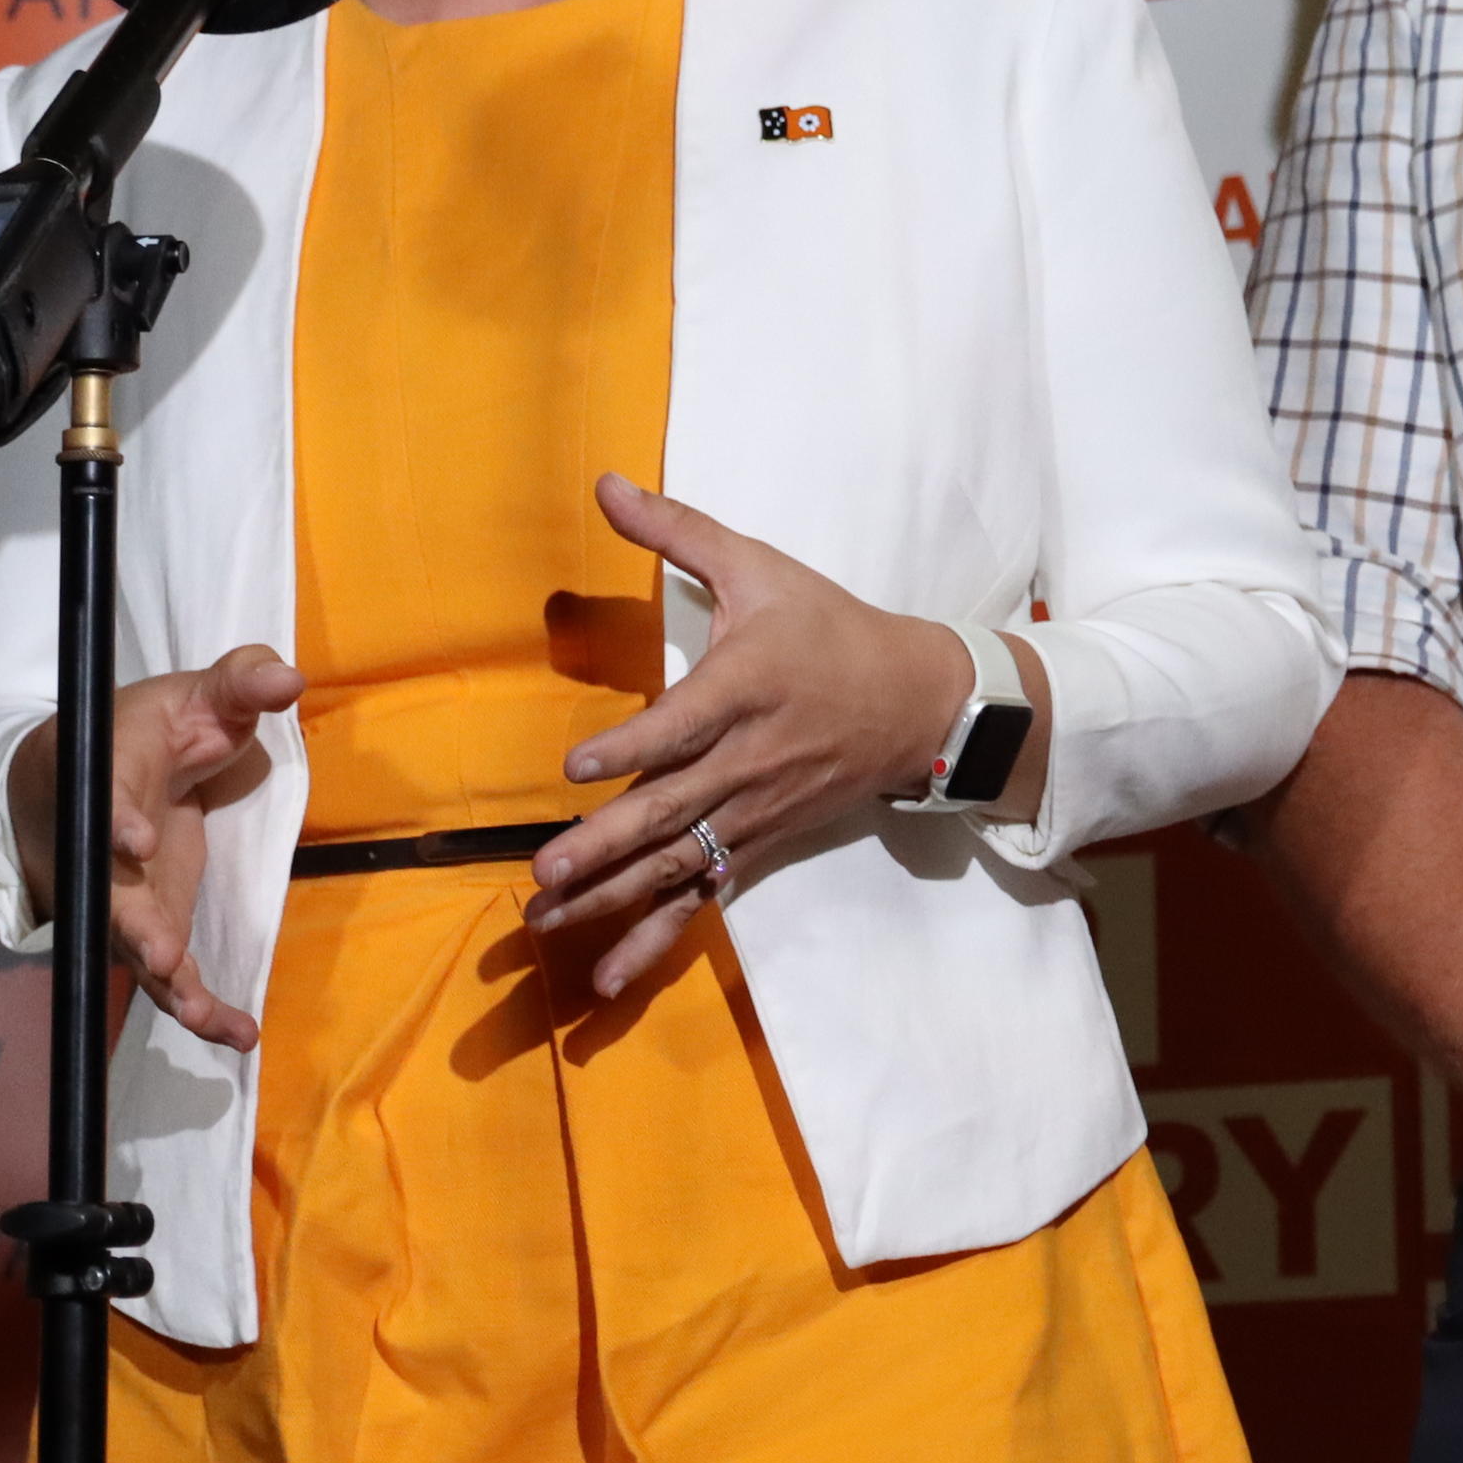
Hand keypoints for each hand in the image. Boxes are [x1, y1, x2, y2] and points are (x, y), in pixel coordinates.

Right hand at [3, 643, 291, 1052]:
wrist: (86, 779)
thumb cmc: (142, 732)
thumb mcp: (191, 694)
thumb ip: (239, 681)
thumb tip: (288, 677)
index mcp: (105, 778)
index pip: (105, 801)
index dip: (117, 823)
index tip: (137, 841)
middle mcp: (102, 852)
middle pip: (110, 897)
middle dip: (134, 927)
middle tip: (159, 953)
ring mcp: (123, 900)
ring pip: (136, 951)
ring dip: (169, 987)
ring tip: (203, 1016)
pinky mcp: (152, 931)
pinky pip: (172, 981)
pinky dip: (205, 1011)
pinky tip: (242, 1036)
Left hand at [530, 477, 1010, 999]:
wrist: (917, 702)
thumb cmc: (828, 628)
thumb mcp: (761, 567)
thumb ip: (678, 531)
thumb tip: (606, 483)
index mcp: (747, 688)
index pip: (684, 725)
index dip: (633, 748)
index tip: (578, 767)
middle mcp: (747, 760)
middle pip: (670, 809)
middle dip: (605, 846)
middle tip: (545, 871)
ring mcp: (753, 812)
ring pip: (677, 862)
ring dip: (611, 898)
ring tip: (550, 924)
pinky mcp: (758, 845)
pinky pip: (703, 897)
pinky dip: (657, 938)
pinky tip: (609, 979)